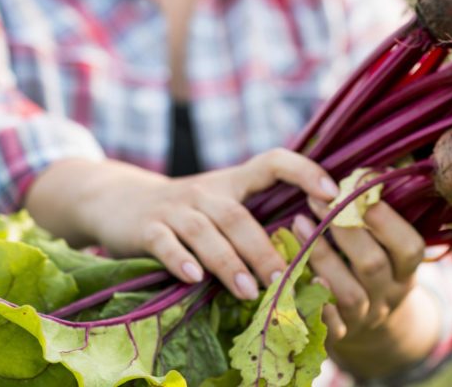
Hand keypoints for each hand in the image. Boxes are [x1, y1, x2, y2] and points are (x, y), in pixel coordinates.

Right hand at [33, 150, 338, 300]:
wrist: (119, 202)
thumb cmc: (188, 214)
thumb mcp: (222, 206)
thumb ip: (257, 222)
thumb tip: (313, 259)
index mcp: (233, 182)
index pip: (273, 161)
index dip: (304, 170)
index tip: (332, 193)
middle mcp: (206, 191)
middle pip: (239, 216)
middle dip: (263, 249)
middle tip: (285, 279)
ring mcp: (175, 208)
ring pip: (205, 231)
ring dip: (229, 262)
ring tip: (250, 291)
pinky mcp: (146, 228)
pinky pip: (164, 242)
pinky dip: (179, 259)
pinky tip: (193, 278)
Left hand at [291, 199, 426, 342]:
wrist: (370, 328)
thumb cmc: (372, 266)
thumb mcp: (386, 245)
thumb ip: (377, 213)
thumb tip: (368, 169)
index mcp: (406, 270)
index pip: (410, 247)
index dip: (386, 220)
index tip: (357, 189)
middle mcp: (389, 296)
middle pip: (373, 266)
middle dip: (345, 230)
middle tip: (316, 199)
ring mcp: (364, 318)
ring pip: (348, 294)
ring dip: (321, 257)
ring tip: (297, 223)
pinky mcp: (338, 336)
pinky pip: (324, 322)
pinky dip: (308, 299)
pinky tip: (290, 271)